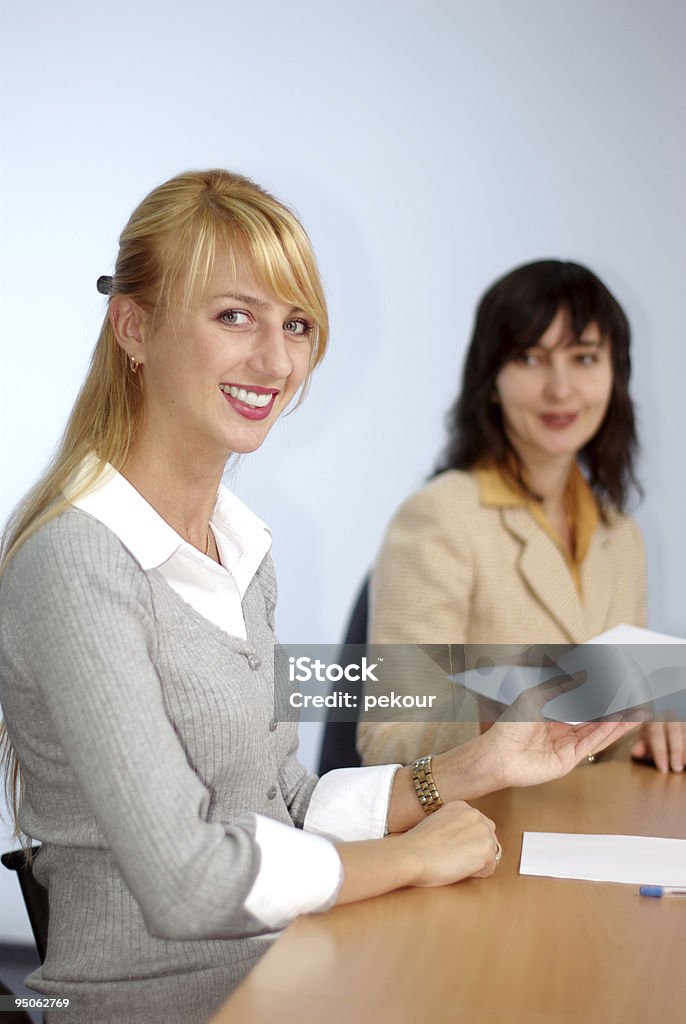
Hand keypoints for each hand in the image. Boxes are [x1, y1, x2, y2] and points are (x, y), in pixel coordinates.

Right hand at [401, 801, 498, 885]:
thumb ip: (454, 826)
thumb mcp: (436, 823)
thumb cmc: (417, 846)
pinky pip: (488, 870)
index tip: (447, 847)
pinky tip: (457, 868)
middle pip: (487, 839)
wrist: (411, 854)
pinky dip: (475, 875)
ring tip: (453, 861)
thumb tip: (463, 841)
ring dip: (474, 863)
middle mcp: (476, 814)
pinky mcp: (487, 849)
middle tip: (452, 856)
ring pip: (488, 855)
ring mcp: (483, 830)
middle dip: (474, 851)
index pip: (476, 828)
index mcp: (462, 806)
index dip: (463, 843)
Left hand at [483, 672, 642, 787]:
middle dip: (616, 714)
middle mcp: (564, 736)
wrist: (498, 753)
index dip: (601, 703)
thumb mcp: (534, 697)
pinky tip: (618, 722)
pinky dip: (605, 732)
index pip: (584, 711)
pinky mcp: (569, 761)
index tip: (617, 693)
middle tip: (636, 704)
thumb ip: (558, 686)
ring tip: (637, 713)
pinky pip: (591, 744)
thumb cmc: (509, 725)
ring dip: (618, 723)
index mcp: (555, 722)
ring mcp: (568, 749)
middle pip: (596, 723)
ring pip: (598, 734)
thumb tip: (582, 675)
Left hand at [630, 721, 685, 772]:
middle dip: (675, 752)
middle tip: (676, 768)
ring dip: (685, 751)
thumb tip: (636, 752)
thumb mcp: (643, 737)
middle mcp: (669, 716)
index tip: (663, 768)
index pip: (656, 735)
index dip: (660, 752)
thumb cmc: (652, 731)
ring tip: (685, 765)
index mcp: (654, 718)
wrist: (661, 719)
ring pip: (685, 733)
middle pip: (674, 733)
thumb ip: (640, 745)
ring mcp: (681, 719)